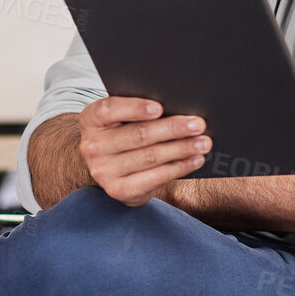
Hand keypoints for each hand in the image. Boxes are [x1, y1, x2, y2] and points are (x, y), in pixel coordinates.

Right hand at [77, 95, 208, 205]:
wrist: (108, 167)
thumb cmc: (122, 134)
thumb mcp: (122, 118)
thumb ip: (139, 111)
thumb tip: (180, 105)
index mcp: (91, 120)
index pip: (110, 109)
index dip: (135, 108)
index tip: (160, 108)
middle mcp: (92, 146)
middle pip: (138, 135)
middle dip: (172, 129)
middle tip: (198, 124)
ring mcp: (103, 170)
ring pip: (150, 157)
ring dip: (181, 149)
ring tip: (203, 143)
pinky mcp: (118, 190)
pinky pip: (154, 178)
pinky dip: (178, 168)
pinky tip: (195, 160)